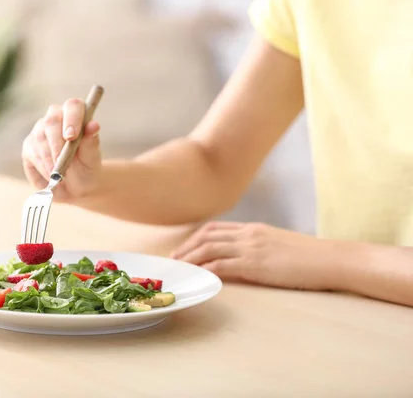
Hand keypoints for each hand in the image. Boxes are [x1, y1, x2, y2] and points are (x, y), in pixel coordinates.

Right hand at [22, 98, 101, 201]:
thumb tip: (94, 125)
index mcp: (76, 115)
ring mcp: (40, 130)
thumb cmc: (86, 168)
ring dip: (50, 159)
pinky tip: (50, 176)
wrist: (75, 186)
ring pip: (40, 138)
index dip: (71, 118)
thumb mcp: (92, 159)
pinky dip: (42, 166)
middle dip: (57, 143)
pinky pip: (32, 153)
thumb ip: (91, 142)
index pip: (73, 106)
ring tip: (59, 176)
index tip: (71, 137)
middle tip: (62, 162)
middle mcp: (57, 118)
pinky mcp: (29, 145)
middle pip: (52, 120)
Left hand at [171, 221, 339, 290]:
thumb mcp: (278, 245)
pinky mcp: (255, 264)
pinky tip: (196, 277)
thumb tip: (241, 258)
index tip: (182, 249)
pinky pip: (221, 265)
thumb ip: (257, 246)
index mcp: (253, 228)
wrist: (332, 259)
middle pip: (206, 236)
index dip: (194, 238)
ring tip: (177, 270)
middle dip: (185, 248)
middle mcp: (248, 234)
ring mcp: (251, 247)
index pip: (214, 228)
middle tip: (173, 261)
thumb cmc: (309, 256)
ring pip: (208, 248)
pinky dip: (205, 270)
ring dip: (189, 259)